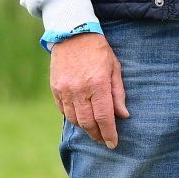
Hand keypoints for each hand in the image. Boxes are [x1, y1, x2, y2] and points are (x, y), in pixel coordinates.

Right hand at [50, 32, 128, 146]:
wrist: (72, 34)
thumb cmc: (99, 51)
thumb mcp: (114, 68)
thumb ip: (118, 93)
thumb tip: (123, 116)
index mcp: (97, 84)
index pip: (104, 117)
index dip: (109, 133)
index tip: (113, 143)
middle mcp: (79, 90)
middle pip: (88, 122)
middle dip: (97, 135)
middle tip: (104, 140)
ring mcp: (65, 90)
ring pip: (75, 119)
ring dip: (85, 128)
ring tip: (94, 131)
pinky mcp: (55, 89)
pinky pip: (63, 111)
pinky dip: (73, 118)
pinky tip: (81, 119)